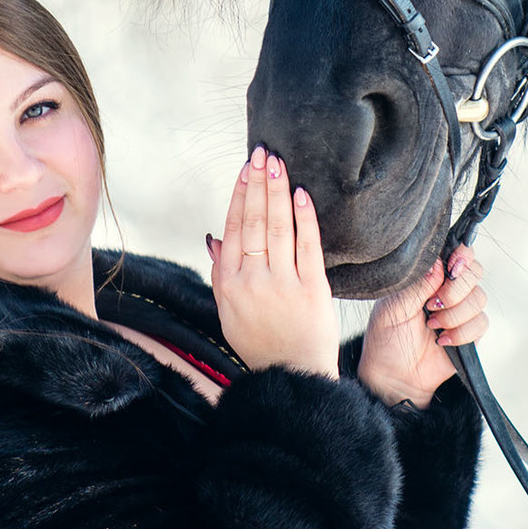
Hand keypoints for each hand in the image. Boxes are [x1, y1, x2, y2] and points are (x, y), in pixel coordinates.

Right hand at [207, 148, 337, 377]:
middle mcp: (252, 280)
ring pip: (277, 227)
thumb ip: (221, 274)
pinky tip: (301, 195)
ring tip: (278, 163)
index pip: (233, 228)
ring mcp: (282, 284)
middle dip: (257, 182)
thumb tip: (215, 237)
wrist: (291, 375)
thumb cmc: (260, 343)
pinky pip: (307, 246)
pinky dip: (303, 218)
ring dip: (277, 190)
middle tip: (262, 153)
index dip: (239, 195)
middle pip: (254, 220)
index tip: (245, 170)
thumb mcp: (228, 312)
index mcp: (229, 284)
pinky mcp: (312, 289)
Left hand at [357, 244, 487, 407]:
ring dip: (453, 315)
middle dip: (455, 290)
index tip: (452, 267)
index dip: (462, 255)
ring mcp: (461, 311)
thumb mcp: (393, 306)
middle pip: (475, 272)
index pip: (458, 252)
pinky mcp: (471, 333)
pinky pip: (481, 324)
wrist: (393, 376)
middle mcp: (449, 289)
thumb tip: (438, 264)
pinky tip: (442, 340)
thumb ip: (418, 284)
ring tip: (432, 326)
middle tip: (432, 304)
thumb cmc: (386, 339)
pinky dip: (461, 333)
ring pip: (479, 299)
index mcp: (430, 276)